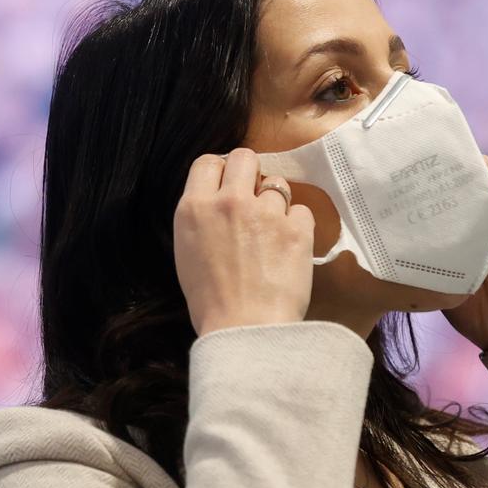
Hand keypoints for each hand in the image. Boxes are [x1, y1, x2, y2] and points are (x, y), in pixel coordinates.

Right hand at [173, 148, 315, 336]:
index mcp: (194, 208)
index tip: (227, 185)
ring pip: (276, 182)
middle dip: (249, 173)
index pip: (207, 161)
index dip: (219, 171)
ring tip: (272, 231)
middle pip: (244, 156)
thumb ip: (200, 218)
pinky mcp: (296, 228)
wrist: (245, 331)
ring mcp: (265, 212)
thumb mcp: (186, 253)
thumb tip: (216, 200)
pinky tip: (288, 248)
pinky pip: (301, 211)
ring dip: (275, 201)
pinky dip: (297, 226)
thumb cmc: (211, 302)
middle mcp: (229, 202)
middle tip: (252, 198)